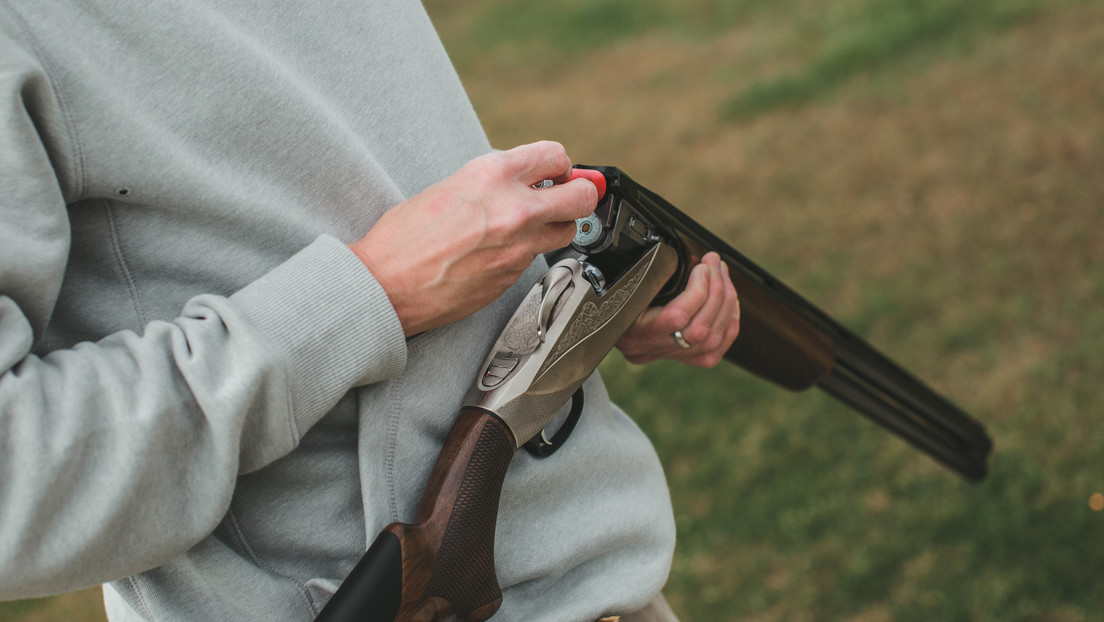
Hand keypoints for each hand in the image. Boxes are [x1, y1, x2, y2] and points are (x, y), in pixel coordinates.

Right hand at [348, 142, 597, 335]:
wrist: (386, 283)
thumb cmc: (404, 237)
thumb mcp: (451, 186)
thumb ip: (493, 182)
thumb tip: (524, 182)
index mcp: (493, 175)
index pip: (555, 156)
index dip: (559, 165)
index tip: (556, 172)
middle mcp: (514, 208)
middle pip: (581, 196)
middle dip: (578, 194)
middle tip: (564, 197)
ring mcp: (518, 247)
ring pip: (567, 232)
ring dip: (557, 226)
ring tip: (533, 226)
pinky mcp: (514, 277)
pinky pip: (535, 259)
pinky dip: (525, 253)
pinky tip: (497, 253)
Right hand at [615, 252, 739, 367]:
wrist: (601, 324)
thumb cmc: (612, 294)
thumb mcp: (624, 282)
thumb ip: (652, 275)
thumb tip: (691, 260)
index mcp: (632, 330)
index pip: (677, 318)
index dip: (698, 290)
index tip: (702, 265)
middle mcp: (650, 348)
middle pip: (700, 330)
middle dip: (717, 291)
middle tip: (715, 263)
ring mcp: (668, 356)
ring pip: (712, 340)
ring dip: (725, 302)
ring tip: (723, 275)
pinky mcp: (683, 360)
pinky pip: (716, 349)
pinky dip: (729, 323)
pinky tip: (730, 303)